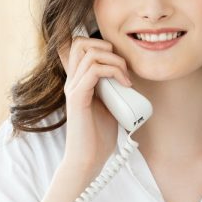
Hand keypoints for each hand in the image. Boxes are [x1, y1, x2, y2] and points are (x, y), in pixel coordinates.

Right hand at [57, 33, 132, 176]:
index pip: (79, 46)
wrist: (89, 159)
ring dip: (115, 61)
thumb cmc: (99, 137)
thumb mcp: (110, 105)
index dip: (100, 44)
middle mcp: (72, 81)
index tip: (119, 63)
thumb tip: (128, 77)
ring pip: (89, 53)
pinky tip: (124, 85)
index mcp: (78, 81)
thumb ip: (113, 89)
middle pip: (79, 42)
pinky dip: (114, 72)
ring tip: (126, 78)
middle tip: (122, 67)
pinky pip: (94, 71)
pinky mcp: (77, 98)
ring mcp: (73, 88)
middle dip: (106, 47)